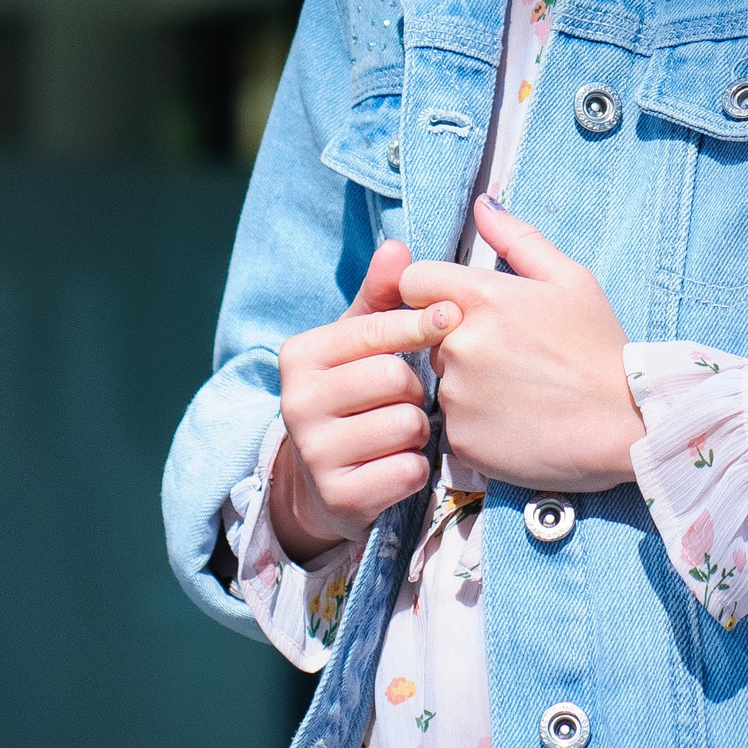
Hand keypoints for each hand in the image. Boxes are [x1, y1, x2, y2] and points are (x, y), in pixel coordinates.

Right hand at [271, 240, 458, 563]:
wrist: (323, 481)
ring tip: (404, 430)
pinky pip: (408, 471)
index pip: (373, 330)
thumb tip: (397, 247)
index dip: (419, 322)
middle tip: (407, 396)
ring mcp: (315, 456)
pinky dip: (417, 468)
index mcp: (299, 356)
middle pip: (393, 378)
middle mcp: (296, 404)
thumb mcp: (358, 342)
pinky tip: (401, 463)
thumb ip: (380, 296)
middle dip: (415, 388)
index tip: (451, 316)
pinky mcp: (340, 500)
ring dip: (419, 430)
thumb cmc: (352, 395)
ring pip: (405, 426)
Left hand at [397, 194, 645, 490]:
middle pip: (427, 333)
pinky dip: (476, 422)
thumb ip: (518, 238)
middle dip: (456, 338)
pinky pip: (453, 422)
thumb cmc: (599, 347)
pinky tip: (515, 421)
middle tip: (508, 355)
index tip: (459, 306)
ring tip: (518, 391)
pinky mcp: (461, 438)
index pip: (413, 282)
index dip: (431, 291)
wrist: (624, 424)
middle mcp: (459, 343)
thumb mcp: (570, 279)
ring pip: (441, 380)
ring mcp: (457, 394)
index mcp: (481, 296)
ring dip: (466, 383)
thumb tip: (482, 204)